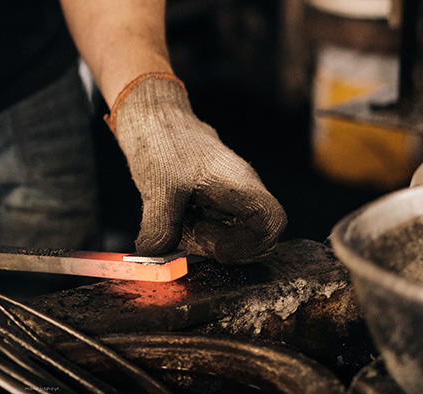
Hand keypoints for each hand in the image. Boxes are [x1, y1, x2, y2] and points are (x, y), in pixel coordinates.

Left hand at [108, 74, 286, 263]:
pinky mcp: (206, 203)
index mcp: (240, 184)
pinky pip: (205, 229)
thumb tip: (154, 258)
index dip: (252, 245)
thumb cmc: (163, 140)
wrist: (150, 116)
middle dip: (220, 247)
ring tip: (174, 221)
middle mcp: (238, 193)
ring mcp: (223, 199)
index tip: (218, 250)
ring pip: (225, 236)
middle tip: (191, 236)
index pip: (272, 222)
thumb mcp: (158, 187)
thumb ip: (159, 227)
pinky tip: (169, 219)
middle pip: (252, 237)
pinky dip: (187, 234)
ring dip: (199, 241)